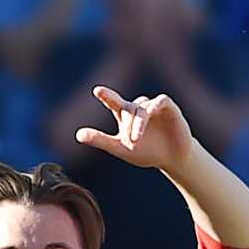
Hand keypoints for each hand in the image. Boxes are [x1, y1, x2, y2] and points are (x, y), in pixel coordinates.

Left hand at [75, 85, 194, 172]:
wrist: (171, 158)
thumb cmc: (146, 152)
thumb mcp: (120, 148)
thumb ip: (100, 140)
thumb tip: (77, 135)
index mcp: (126, 117)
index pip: (114, 102)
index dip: (107, 95)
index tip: (97, 90)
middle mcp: (139, 109)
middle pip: (128, 109)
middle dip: (128, 125)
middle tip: (130, 142)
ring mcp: (154, 107)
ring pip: (142, 108)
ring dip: (139, 123)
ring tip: (136, 140)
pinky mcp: (169, 108)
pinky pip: (161, 101)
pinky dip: (155, 106)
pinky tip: (153, 112)